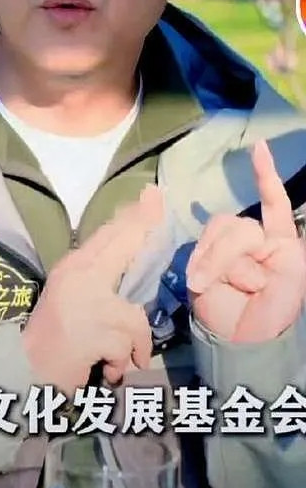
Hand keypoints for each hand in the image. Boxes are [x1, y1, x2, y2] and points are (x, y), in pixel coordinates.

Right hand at [21, 185, 163, 395]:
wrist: (26, 368)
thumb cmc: (52, 336)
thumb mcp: (72, 296)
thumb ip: (98, 278)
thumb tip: (131, 260)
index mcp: (74, 267)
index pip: (107, 234)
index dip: (134, 215)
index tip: (153, 195)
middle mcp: (79, 276)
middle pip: (121, 245)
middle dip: (144, 227)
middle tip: (159, 203)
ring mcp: (88, 303)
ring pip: (134, 316)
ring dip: (134, 342)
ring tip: (122, 357)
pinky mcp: (96, 332)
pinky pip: (128, 345)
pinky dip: (123, 361)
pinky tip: (111, 368)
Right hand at [187, 140, 305, 342]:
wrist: (247, 340)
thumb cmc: (278, 309)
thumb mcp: (287, 271)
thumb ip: (261, 242)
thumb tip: (229, 229)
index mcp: (277, 240)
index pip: (273, 202)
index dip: (266, 175)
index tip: (259, 147)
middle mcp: (249, 239)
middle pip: (238, 224)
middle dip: (240, 252)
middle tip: (252, 286)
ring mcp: (222, 249)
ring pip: (219, 234)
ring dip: (224, 263)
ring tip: (227, 289)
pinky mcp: (199, 260)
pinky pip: (204, 251)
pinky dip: (208, 267)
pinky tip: (204, 285)